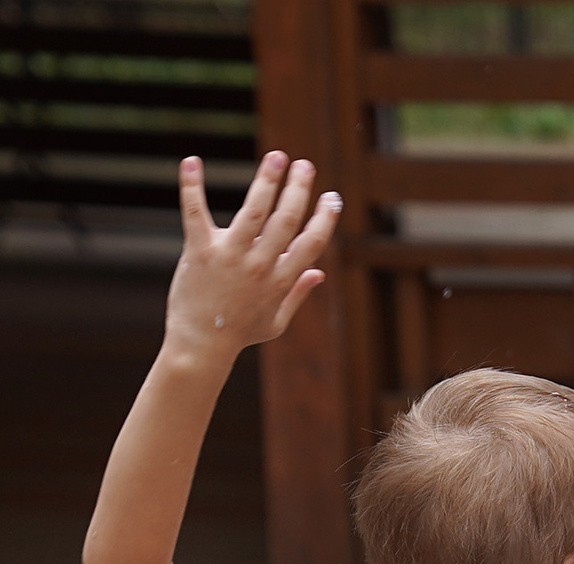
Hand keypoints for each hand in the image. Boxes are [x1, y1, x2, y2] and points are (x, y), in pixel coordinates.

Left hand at [169, 153, 339, 360]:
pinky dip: (191, 185)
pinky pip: (195, 212)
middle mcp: (260, 266)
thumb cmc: (239, 334)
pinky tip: (192, 160)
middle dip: (298, 190)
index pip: (310, 243)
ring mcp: (230, 256)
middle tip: (304, 165)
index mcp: (281, 281)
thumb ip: (297, 294)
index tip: (332, 198)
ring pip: (253, 211)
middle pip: (286, 220)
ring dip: (267, 181)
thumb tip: (318, 272)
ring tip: (277, 157)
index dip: (324, 218)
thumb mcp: (276, 321)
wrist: (201, 345)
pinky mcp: (199, 251)